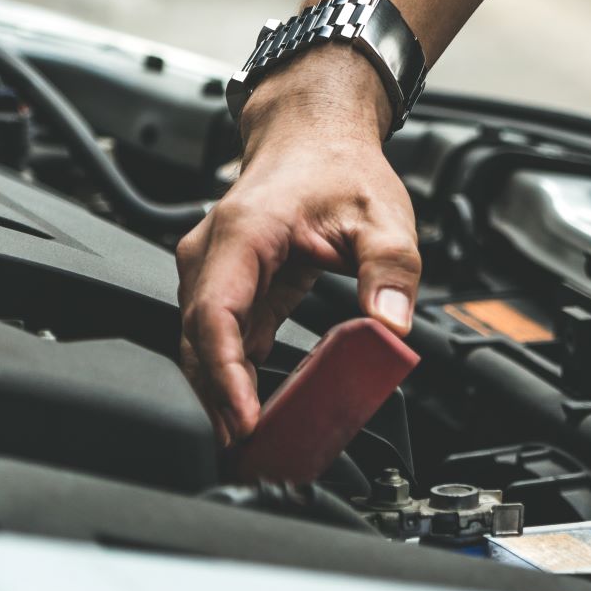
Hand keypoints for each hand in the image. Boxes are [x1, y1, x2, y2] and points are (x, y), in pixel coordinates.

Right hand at [176, 50, 418, 442]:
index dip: (225, 378)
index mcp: (243, 235)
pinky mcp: (227, 288)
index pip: (215, 318)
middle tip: (253, 454)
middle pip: (199, 343)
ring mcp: (213, 272)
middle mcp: (214, 255)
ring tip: (255, 446)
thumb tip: (391, 328)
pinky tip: (259, 412)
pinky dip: (236, 379)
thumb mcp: (384, 218)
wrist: (315, 135)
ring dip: (224, 396)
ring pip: (203, 347)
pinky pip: (223, 342)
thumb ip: (391, 273)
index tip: (243, 422)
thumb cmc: (338, 168)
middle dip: (220, 404)